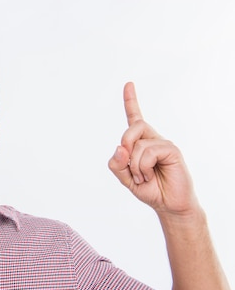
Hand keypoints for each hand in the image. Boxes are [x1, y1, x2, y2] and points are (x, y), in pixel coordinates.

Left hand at [108, 82, 198, 216]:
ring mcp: (163, 144)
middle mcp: (152, 139)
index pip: (135, 117)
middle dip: (125, 144)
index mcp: (141, 142)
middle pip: (132, 127)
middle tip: (129, 165)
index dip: (131, 101)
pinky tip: (149, 176)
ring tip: (143, 177)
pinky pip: (149, 151)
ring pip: (138, 143)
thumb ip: (117, 164)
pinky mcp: (172, 150)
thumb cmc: (149, 189)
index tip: (129, 84)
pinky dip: (142, 166)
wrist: (168, 205)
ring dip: (135, 165)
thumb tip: (120, 148)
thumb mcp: (125, 178)